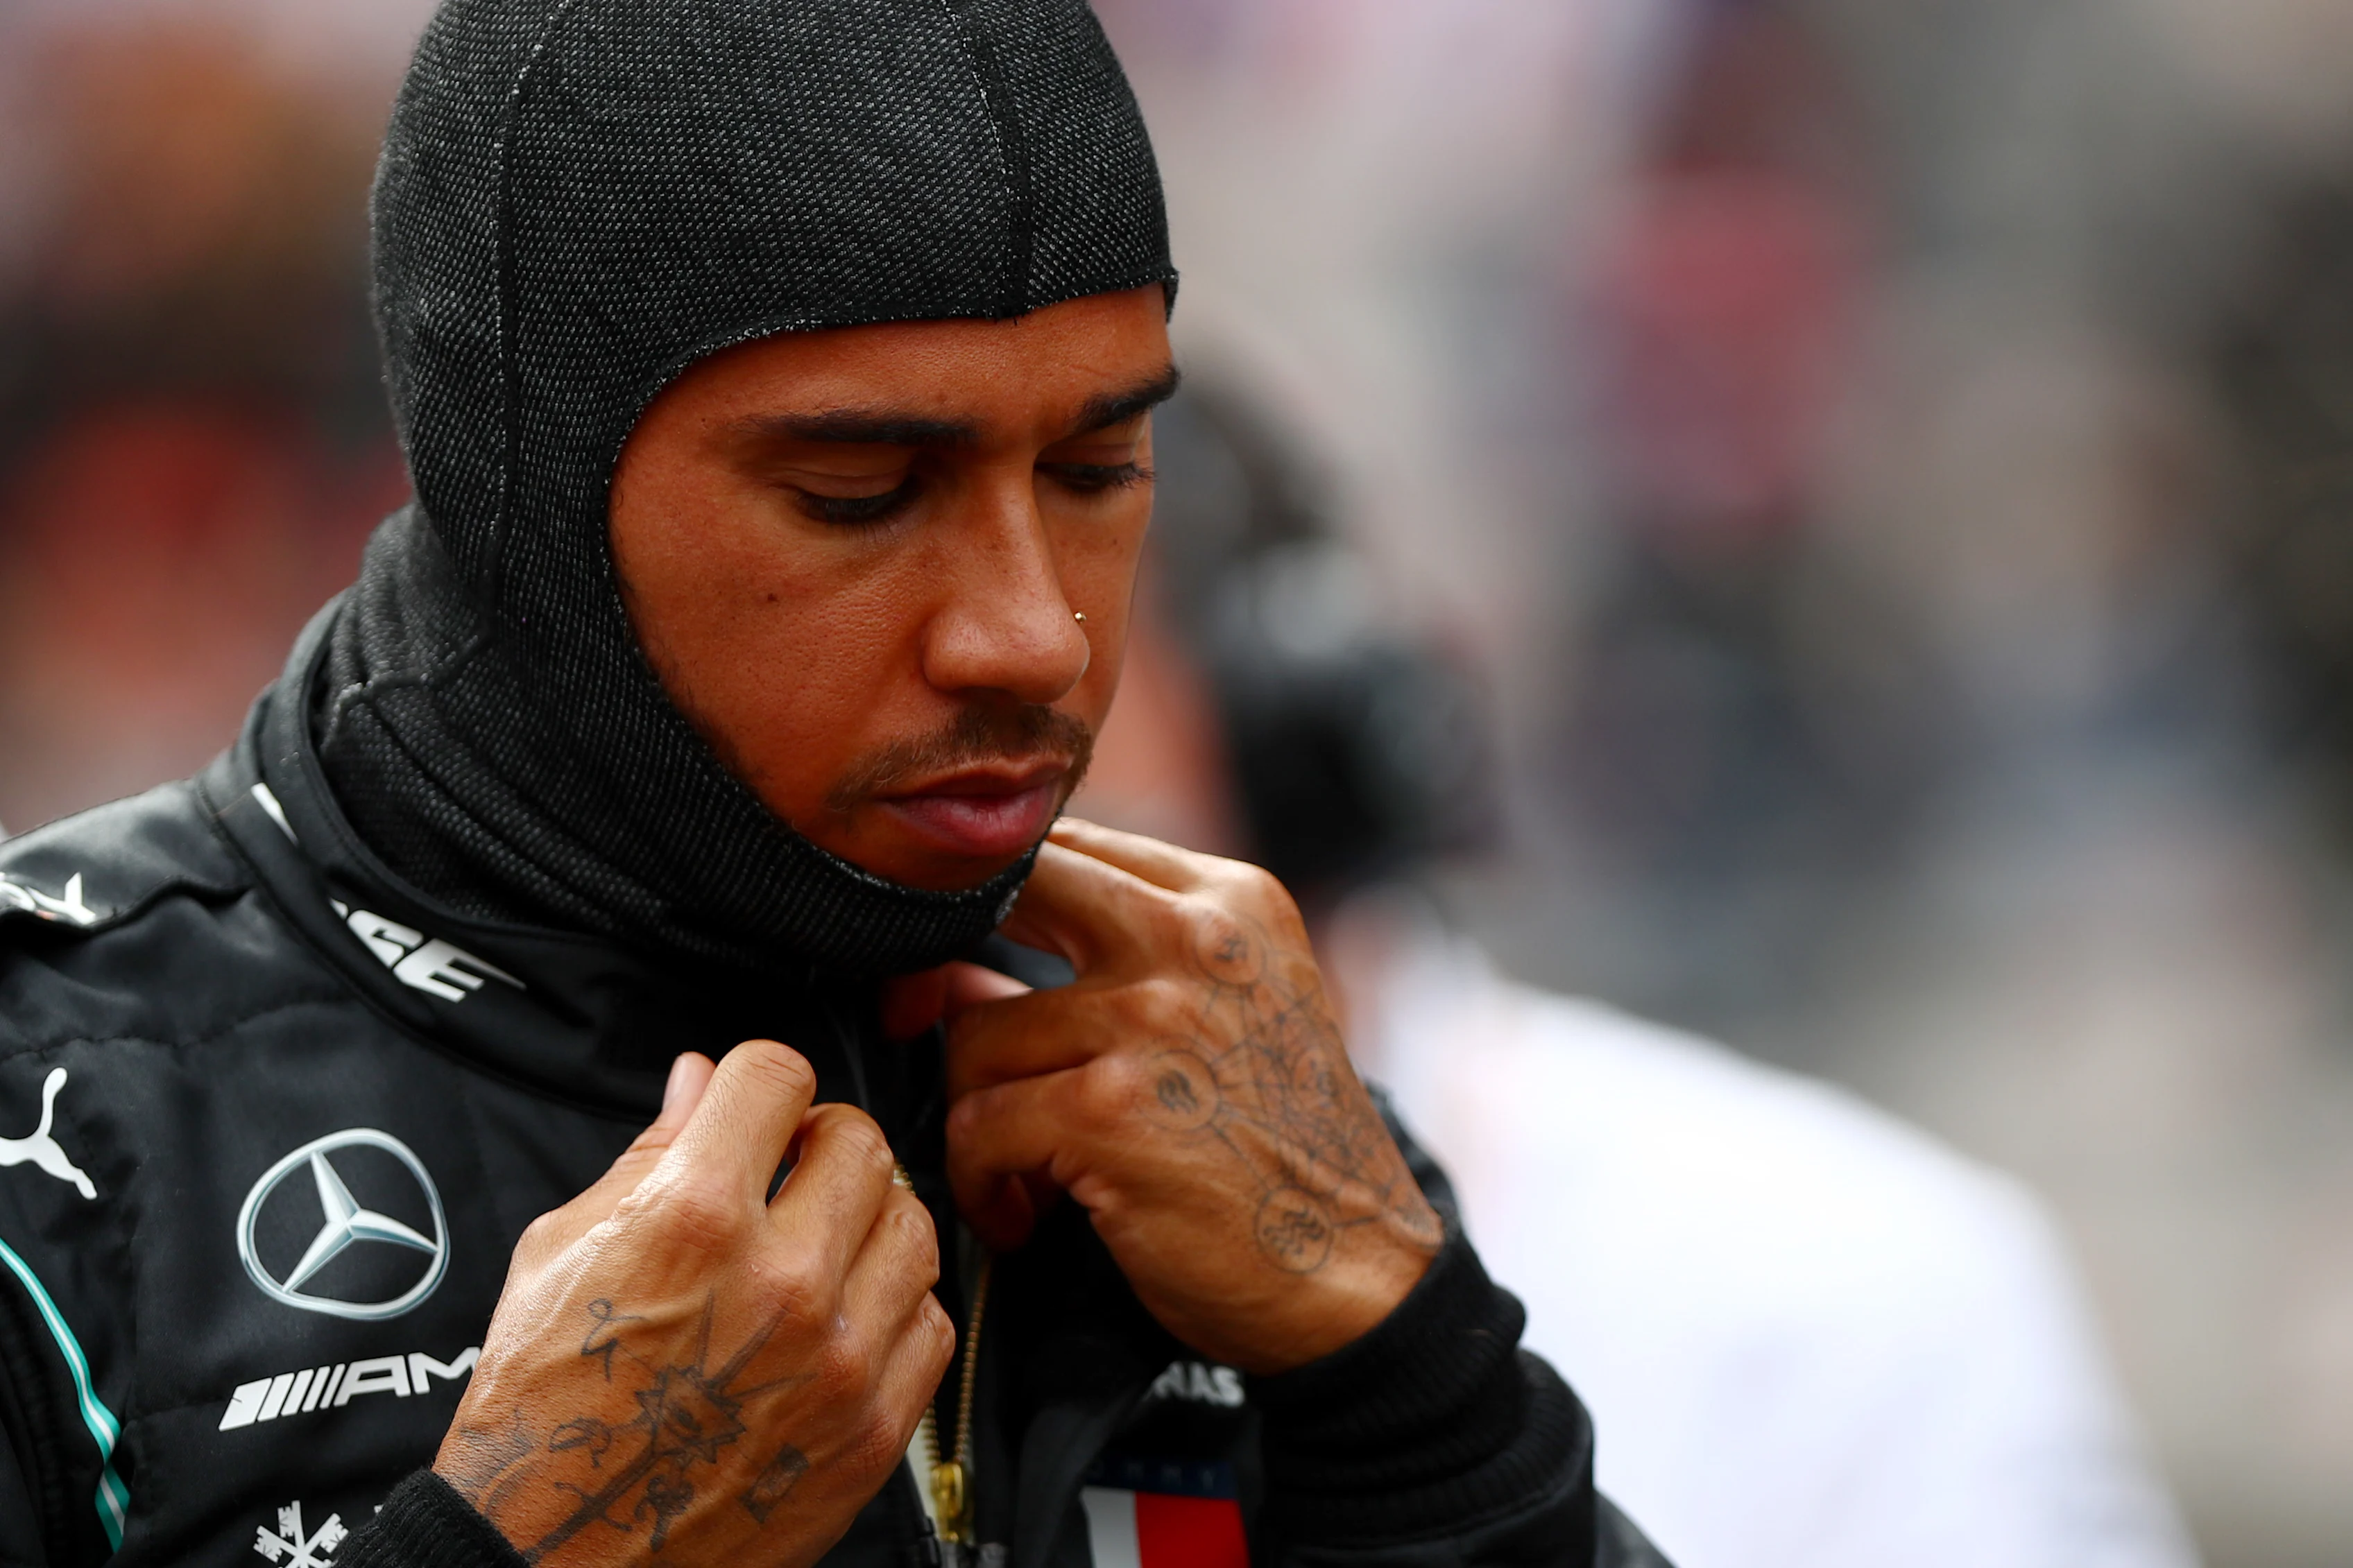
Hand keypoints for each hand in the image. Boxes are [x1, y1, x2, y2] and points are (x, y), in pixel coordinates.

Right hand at [434, 1044, 954, 1567]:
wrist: (552, 1556)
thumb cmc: (545, 1411)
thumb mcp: (561, 1252)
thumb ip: (647, 1155)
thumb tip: (700, 1080)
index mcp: (694, 1217)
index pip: (778, 1075)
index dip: (760, 1079)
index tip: (756, 1106)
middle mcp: (781, 1281)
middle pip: (864, 1141)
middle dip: (821, 1142)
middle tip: (789, 1174)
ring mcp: (838, 1357)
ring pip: (914, 1225)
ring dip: (869, 1220)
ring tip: (818, 1245)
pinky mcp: (872, 1427)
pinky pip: (929, 1322)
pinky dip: (894, 1309)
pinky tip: (842, 1318)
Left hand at [936, 819, 1441, 1373]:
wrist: (1357, 1279)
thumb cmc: (1280, 1156)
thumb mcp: (1227, 1020)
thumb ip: (1113, 968)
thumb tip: (951, 973)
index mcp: (1228, 900)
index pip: (1065, 846)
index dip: (991, 902)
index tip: (967, 970)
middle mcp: (1194, 938)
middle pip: (1006, 891)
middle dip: (941, 964)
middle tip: (931, 1035)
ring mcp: (1151, 1019)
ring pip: (975, 1034)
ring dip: (981, 1115)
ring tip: (1025, 1171)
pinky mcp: (1109, 1110)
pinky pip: (976, 1127)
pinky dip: (983, 1185)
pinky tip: (1025, 1217)